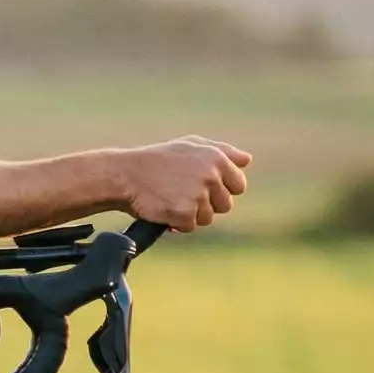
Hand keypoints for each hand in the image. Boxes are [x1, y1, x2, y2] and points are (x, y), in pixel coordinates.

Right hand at [119, 136, 251, 230]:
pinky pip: (189, 226)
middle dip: (207, 204)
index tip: (203, 188)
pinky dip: (177, 222)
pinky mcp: (185, 213)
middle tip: (183, 194)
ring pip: (208, 218)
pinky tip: (165, 208)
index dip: (221, 189)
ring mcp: (199, 195)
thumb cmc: (158, 160)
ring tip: (172, 199)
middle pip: (225, 205)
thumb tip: (247, 160)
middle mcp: (211, 176)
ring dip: (191, 214)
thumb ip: (222, 151)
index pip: (238, 185)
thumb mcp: (190, 146)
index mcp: (216, 158)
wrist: (126, 175)